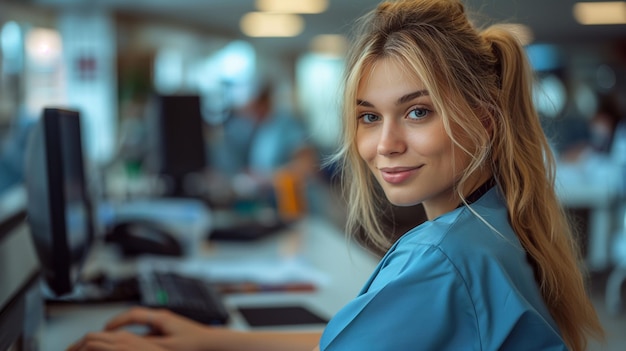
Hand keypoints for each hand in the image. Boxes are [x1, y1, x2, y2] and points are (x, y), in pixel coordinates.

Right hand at [68, 306, 229, 350]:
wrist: (215, 343)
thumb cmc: (195, 343)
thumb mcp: (165, 346)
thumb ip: (145, 344)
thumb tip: (125, 342)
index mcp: (160, 317)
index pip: (132, 314)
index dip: (116, 322)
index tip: (104, 329)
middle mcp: (164, 317)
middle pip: (136, 317)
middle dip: (120, 325)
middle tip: (106, 333)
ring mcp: (169, 323)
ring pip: (144, 324)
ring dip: (131, 331)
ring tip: (119, 340)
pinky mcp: (174, 330)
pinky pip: (152, 331)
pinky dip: (142, 337)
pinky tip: (139, 346)